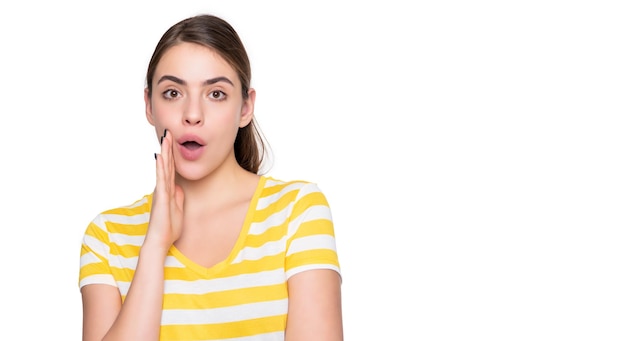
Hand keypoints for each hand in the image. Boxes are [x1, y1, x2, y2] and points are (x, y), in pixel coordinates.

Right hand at [147, 129, 183, 250]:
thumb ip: (178, 197)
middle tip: (168, 132)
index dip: (172, 155)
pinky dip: (161, 167)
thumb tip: (179, 187)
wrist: (160, 240)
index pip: (171, 168)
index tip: (173, 141)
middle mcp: (163, 188)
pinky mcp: (161, 197)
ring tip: (165, 138)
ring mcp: (161, 191)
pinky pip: (161, 179)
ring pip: (163, 168)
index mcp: (168, 190)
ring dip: (164, 152)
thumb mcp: (178, 209)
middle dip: (168, 148)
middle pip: (166, 164)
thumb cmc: (168, 227)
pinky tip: (161, 156)